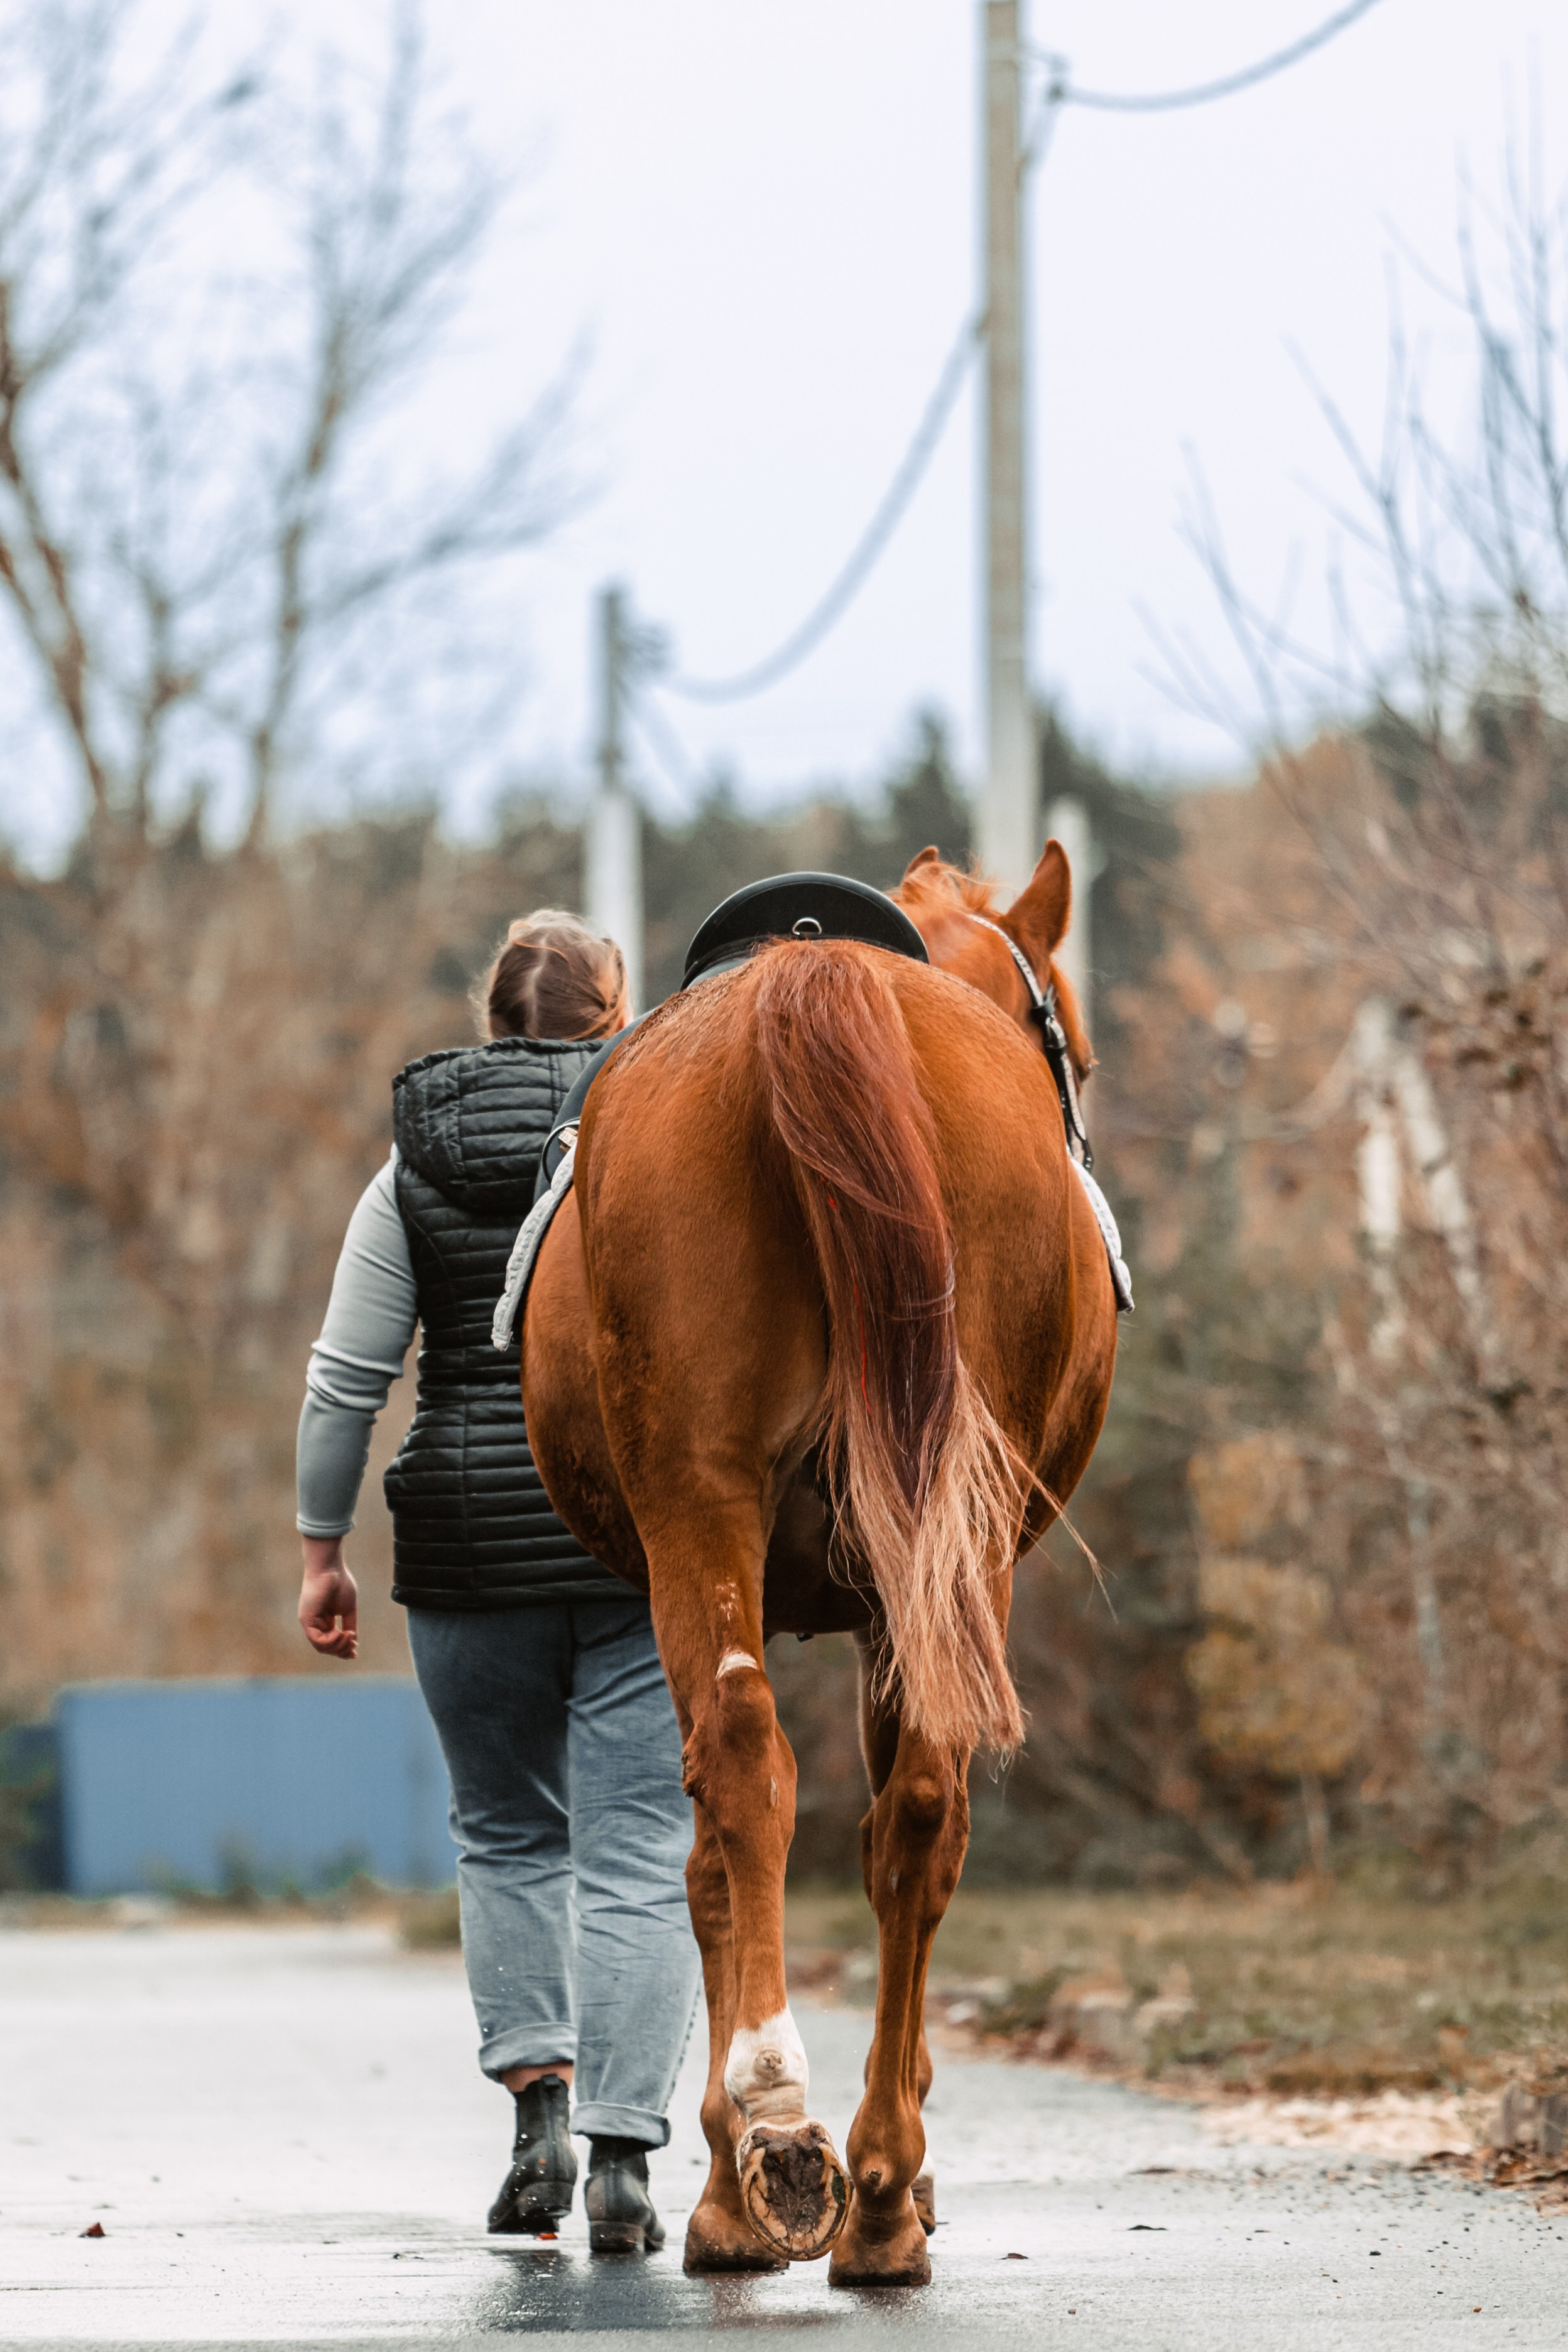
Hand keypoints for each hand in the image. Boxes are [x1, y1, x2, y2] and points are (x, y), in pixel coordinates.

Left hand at [299, 1537, 358, 1659]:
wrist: (330, 1567)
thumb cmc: (339, 1582)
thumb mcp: (348, 1609)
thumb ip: (349, 1624)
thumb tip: (353, 1640)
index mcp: (324, 1620)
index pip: (331, 1641)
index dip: (342, 1649)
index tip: (355, 1652)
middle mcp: (315, 1623)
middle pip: (326, 1647)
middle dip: (341, 1650)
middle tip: (354, 1646)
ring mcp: (309, 1622)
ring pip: (321, 1647)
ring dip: (337, 1646)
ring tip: (349, 1637)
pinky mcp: (306, 1619)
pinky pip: (317, 1639)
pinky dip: (331, 1641)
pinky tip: (341, 1634)